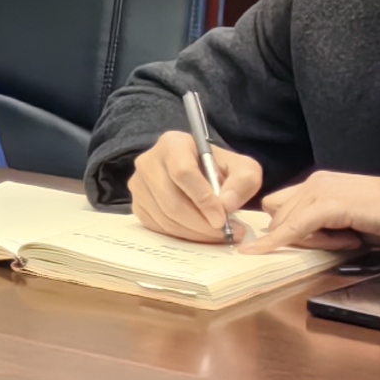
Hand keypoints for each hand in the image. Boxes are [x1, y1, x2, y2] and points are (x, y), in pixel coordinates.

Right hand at [126, 126, 267, 243]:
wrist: (197, 172)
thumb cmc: (218, 168)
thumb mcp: (242, 167)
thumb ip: (243, 181)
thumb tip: (227, 204)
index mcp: (173, 144)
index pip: (183, 173)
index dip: (203, 199)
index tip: (222, 219)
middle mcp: (148, 162)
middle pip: (172, 200)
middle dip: (201, 223)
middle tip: (226, 233)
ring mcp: (138, 184)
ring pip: (165, 217)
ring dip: (194, 233)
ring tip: (218, 235)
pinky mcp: (137, 204)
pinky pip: (157, 227)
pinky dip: (181, 235)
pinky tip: (200, 233)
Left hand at [247, 171, 379, 256]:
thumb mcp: (345, 224)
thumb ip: (320, 225)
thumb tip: (293, 239)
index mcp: (318, 184)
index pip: (279, 207)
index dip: (277, 228)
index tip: (260, 249)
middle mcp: (315, 182)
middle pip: (277, 216)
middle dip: (298, 236)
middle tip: (344, 240)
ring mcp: (320, 190)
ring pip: (285, 223)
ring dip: (310, 239)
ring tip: (352, 237)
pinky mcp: (328, 203)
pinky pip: (293, 227)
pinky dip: (280, 241)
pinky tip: (263, 252)